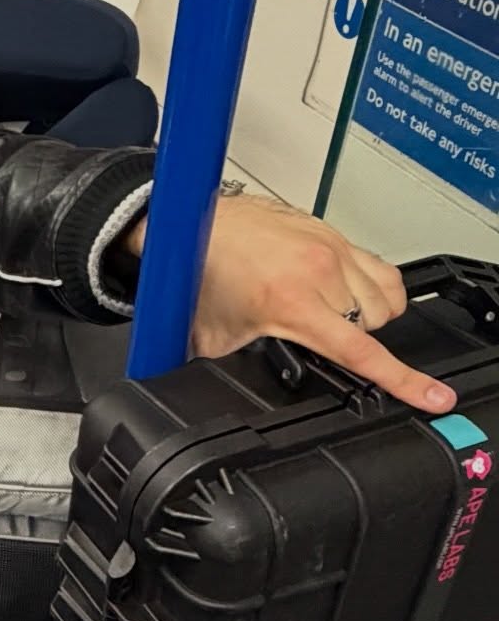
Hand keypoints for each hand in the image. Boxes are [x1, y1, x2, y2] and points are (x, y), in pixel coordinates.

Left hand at [129, 194, 455, 412]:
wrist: (187, 224)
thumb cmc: (197, 274)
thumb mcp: (217, 340)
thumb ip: (248, 366)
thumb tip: (250, 392)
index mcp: (291, 302)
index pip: (361, 350)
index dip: (401, 380)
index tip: (434, 396)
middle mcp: (319, 271)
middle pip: (375, 325)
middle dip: (356, 339)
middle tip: (321, 338)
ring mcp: (329, 246)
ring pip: (384, 296)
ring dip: (368, 314)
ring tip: (334, 316)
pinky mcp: (331, 231)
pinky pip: (380, 266)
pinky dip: (372, 286)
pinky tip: (347, 292)